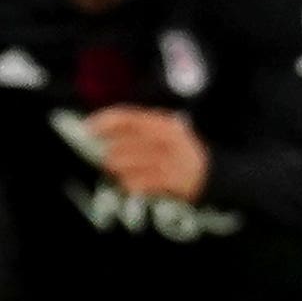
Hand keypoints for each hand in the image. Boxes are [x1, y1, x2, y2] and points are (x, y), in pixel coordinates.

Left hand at [79, 107, 209, 201]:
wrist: (213, 174)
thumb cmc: (182, 152)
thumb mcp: (166, 132)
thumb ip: (139, 129)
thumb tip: (107, 131)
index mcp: (164, 123)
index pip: (128, 116)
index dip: (104, 121)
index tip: (88, 127)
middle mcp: (167, 139)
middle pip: (125, 143)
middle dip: (110, 152)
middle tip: (105, 157)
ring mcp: (170, 160)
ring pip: (128, 164)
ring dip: (118, 169)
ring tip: (118, 170)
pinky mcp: (172, 181)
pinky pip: (140, 183)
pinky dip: (130, 184)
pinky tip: (130, 183)